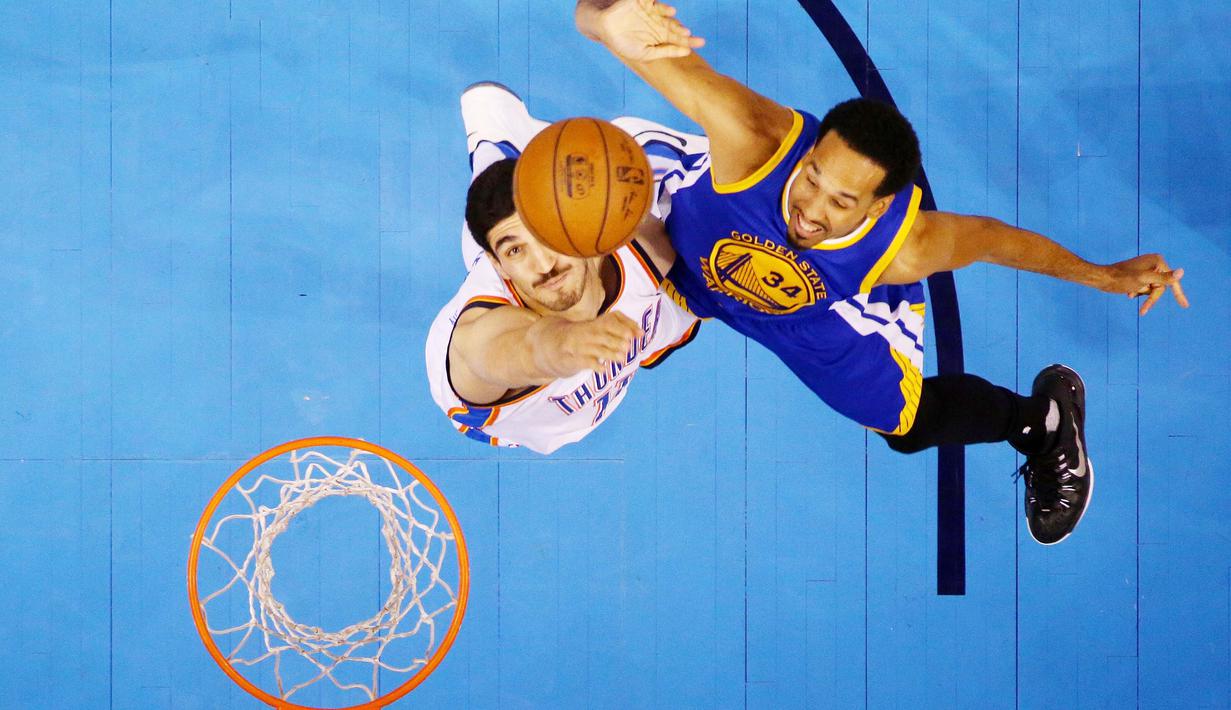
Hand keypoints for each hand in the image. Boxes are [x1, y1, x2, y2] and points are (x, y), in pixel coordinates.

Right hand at [554, 311, 644, 375]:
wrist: (554, 345)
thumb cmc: (585, 337)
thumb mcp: (598, 329)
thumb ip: (619, 328)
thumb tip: (641, 333)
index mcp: (595, 323)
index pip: (611, 320)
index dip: (624, 326)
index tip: (634, 335)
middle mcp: (588, 333)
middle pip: (603, 334)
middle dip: (616, 340)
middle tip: (628, 346)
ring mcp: (580, 346)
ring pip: (596, 349)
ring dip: (610, 353)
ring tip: (622, 359)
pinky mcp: (575, 359)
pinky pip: (586, 362)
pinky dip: (596, 366)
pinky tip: (605, 370)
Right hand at [587, 0, 704, 61]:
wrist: (604, 29)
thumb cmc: (623, 44)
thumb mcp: (645, 53)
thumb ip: (665, 52)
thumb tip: (687, 52)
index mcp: (658, 36)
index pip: (677, 39)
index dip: (689, 41)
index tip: (702, 43)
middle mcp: (657, 22)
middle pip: (673, 26)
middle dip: (682, 31)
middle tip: (690, 35)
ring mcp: (650, 11)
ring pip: (663, 12)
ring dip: (669, 14)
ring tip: (674, 17)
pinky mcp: (641, 1)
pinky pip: (651, 0)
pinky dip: (657, 3)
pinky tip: (668, 11)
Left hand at [1100, 253, 1189, 315]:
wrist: (1101, 279)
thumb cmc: (1121, 279)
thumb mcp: (1144, 280)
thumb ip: (1163, 278)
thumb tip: (1182, 272)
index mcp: (1158, 261)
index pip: (1172, 281)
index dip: (1179, 294)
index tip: (1185, 306)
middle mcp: (1154, 263)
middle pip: (1161, 287)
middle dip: (1151, 298)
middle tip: (1143, 311)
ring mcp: (1146, 269)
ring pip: (1152, 289)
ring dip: (1142, 294)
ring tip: (1130, 293)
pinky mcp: (1138, 275)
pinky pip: (1144, 288)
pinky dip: (1138, 292)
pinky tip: (1128, 292)